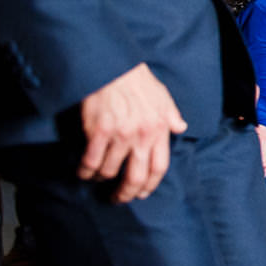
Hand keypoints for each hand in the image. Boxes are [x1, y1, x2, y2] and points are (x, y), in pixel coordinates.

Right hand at [76, 63, 187, 202]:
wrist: (113, 66)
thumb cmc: (138, 81)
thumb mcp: (163, 96)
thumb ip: (172, 115)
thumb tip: (182, 128)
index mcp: (159, 129)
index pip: (160, 168)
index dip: (150, 186)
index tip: (142, 193)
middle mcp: (141, 136)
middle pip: (136, 177)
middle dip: (126, 193)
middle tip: (118, 198)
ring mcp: (120, 135)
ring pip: (110, 172)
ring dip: (102, 179)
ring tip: (98, 178)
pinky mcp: (98, 132)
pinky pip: (90, 162)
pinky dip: (85, 172)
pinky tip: (84, 172)